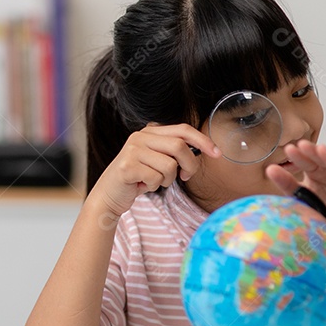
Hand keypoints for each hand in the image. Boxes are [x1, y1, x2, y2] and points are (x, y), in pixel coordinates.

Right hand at [91, 123, 219, 218]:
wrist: (109, 195)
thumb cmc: (137, 179)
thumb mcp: (156, 160)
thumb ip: (173, 151)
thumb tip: (204, 150)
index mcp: (149, 132)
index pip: (182, 129)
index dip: (202, 140)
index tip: (217, 153)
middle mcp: (140, 137)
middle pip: (180, 146)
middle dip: (189, 165)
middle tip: (185, 177)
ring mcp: (132, 150)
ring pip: (169, 165)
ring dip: (167, 180)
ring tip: (154, 181)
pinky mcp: (127, 166)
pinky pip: (156, 178)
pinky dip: (154, 186)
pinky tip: (142, 186)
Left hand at [266, 141, 325, 245]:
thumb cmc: (324, 211)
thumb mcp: (302, 197)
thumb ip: (287, 184)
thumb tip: (269, 169)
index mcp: (315, 173)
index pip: (306, 161)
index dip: (298, 155)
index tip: (288, 149)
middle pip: (321, 160)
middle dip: (312, 152)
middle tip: (301, 145)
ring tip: (321, 149)